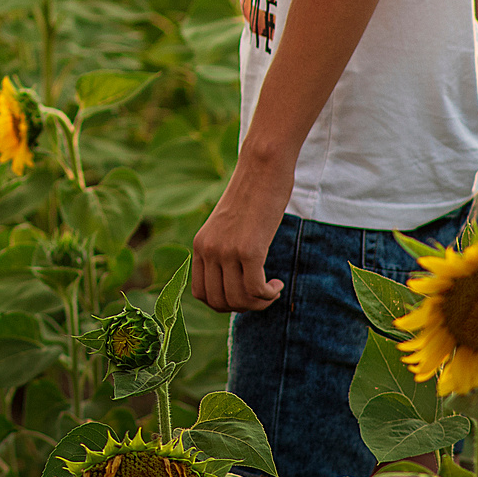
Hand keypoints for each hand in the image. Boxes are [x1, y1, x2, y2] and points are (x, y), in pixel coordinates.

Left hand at [190, 156, 292, 312]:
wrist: (262, 169)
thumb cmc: (252, 196)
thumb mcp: (228, 226)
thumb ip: (224, 250)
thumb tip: (234, 283)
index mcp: (199, 244)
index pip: (200, 293)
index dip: (223, 303)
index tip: (243, 294)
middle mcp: (208, 249)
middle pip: (219, 302)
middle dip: (243, 307)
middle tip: (261, 295)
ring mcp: (226, 250)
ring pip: (239, 300)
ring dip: (259, 303)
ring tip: (271, 289)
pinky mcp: (249, 250)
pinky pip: (255, 290)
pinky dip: (269, 295)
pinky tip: (277, 284)